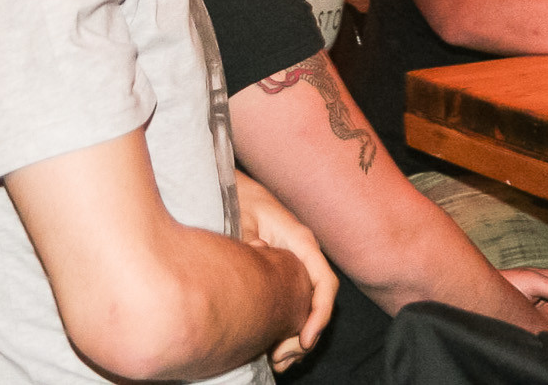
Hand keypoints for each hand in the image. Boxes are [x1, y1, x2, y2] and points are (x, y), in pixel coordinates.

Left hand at [236, 170, 337, 363]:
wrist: (223, 187)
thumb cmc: (234, 200)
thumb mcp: (241, 222)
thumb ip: (254, 249)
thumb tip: (260, 277)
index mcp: (300, 241)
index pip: (324, 284)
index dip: (318, 315)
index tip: (304, 341)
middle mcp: (302, 254)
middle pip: (318, 301)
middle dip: (306, 335)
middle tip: (280, 360)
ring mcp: (293, 264)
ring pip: (308, 305)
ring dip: (297, 336)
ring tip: (276, 360)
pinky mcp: (281, 271)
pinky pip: (293, 301)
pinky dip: (287, 327)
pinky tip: (269, 345)